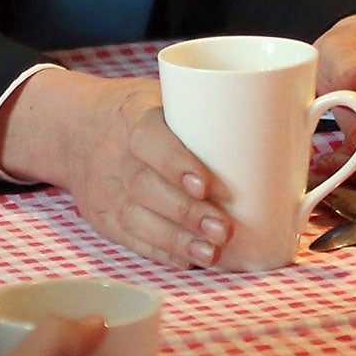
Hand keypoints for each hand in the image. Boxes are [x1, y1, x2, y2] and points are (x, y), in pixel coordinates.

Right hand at [0, 69, 229, 268]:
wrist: (73, 128)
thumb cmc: (137, 112)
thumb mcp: (160, 94)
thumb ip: (203, 111)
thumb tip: (282, 126)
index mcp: (133, 117)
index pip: (149, 140)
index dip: (175, 163)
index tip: (205, 185)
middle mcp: (114, 154)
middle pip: (146, 187)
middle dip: (186, 213)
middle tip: (223, 229)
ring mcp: (104, 188)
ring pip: (136, 219)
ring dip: (175, 240)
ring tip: (211, 253)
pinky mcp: (102, 216)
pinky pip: (129, 238)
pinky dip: (158, 252)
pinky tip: (186, 260)